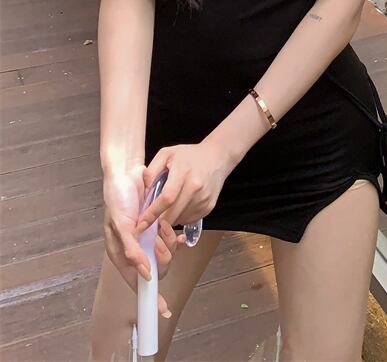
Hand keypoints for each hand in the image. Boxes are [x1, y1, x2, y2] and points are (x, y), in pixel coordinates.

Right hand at [103, 165, 185, 317]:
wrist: (127, 172)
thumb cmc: (117, 197)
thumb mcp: (120, 221)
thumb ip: (130, 247)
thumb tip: (143, 272)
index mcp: (121, 253)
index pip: (136, 281)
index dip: (149, 296)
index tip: (162, 309)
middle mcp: (134, 249)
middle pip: (155, 268)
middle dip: (161, 255)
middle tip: (160, 239)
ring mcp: (147, 239)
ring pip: (165, 253)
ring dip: (167, 241)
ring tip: (164, 226)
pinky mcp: (156, 227)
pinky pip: (170, 239)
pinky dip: (173, 236)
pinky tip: (174, 230)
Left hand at [136, 140, 233, 232]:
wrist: (217, 157)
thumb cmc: (189, 156)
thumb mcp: (167, 153)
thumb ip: (152, 170)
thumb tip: (144, 191)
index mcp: (184, 172)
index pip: (167, 198)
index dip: (152, 213)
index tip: (141, 224)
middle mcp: (196, 187)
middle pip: (172, 214)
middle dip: (158, 221)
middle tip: (151, 218)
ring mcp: (204, 198)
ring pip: (179, 219)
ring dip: (170, 218)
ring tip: (169, 205)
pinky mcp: (209, 207)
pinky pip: (189, 220)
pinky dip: (181, 216)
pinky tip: (181, 204)